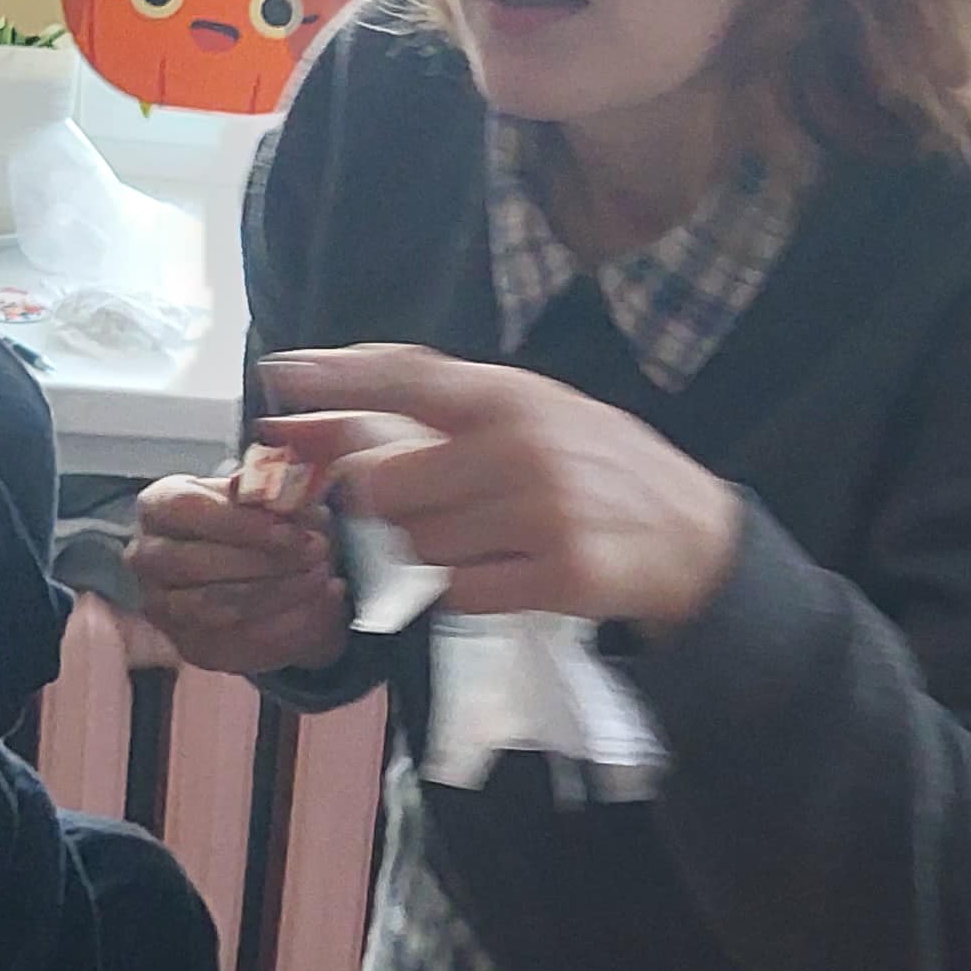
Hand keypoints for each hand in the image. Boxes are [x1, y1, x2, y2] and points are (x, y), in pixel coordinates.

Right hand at [126, 471, 347, 675]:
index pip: (187, 510)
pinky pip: (241, 640)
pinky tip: (323, 601)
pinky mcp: (192, 644)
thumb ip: (271, 489)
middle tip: (319, 552)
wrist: (257, 567)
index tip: (292, 532)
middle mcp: (147, 558)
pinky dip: (290, 622)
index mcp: (158, 507)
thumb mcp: (265, 495)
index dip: (242, 523)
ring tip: (323, 575)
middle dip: (266, 561)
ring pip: (220, 606)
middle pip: (199, 564)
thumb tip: (281, 488)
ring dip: (280, 592)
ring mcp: (163, 607)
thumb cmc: (255, 521)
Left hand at [257, 345, 747, 630]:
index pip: (407, 377)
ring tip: (495, 537)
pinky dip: (468, 590)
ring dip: (437, 551)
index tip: (279, 376)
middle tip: (441, 505)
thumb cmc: (597, 469)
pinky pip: (458, 594)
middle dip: (394, 505)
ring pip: (419, 547)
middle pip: (386, 487)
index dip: (337, 378)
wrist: (691, 536)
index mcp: (512, 397)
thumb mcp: (535, 415)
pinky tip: (510, 571)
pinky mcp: (556, 576)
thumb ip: (445, 417)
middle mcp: (521, 448)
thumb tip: (330, 424)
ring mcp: (540, 514)